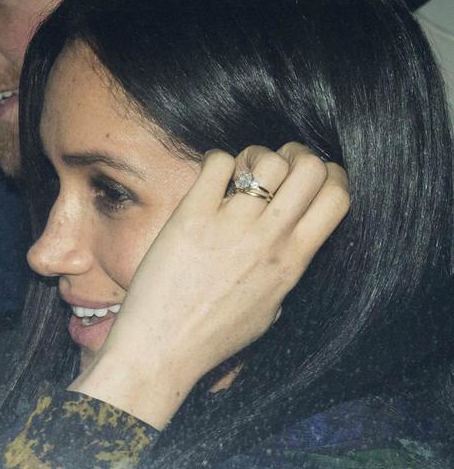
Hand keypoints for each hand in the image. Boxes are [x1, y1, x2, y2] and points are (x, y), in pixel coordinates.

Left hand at [69, 143, 349, 428]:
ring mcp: (231, 224)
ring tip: (240, 173)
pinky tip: (210, 179)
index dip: (332, 177)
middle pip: (312, 168)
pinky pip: (218, 162)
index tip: (312, 180)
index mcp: (293, 261)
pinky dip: (216, 161)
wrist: (165, 347)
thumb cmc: (215, 335)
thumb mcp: (271, 310)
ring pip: (268, 160)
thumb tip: (290, 241)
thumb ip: (286, 271)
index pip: (338, 197)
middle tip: (276, 167)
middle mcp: (268, 239)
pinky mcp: (191, 215)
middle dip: (299, 156)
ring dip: (257, 155)